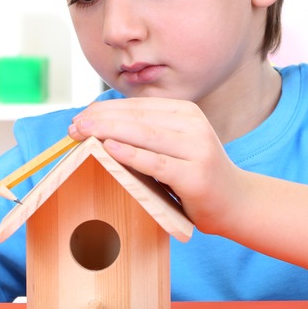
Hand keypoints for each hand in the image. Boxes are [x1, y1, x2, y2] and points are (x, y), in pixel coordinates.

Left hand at [68, 98, 241, 232]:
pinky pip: (156, 162)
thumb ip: (146, 134)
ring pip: (144, 135)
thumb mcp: (174, 145)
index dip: (105, 110)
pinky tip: (109, 149)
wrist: (235, 202)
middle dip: (100, 120)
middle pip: (138, 118)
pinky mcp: (195, 175)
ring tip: (82, 133)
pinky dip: (131, 154)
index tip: (78, 118)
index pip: (137, 106)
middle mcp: (193, 124)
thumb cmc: (195, 175)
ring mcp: (197, 148)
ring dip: (108, 132)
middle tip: (72, 127)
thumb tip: (97, 126)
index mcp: (186, 112)